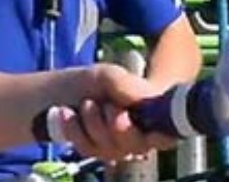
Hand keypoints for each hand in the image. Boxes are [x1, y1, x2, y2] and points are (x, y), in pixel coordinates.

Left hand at [54, 64, 176, 160]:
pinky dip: (74, 129)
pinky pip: (88, 149)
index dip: (161, 133)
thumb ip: (126, 85)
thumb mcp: (109, 76)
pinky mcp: (94, 152)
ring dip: (93, 122)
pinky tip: (67, 113)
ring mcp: (117, 148)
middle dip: (117, 123)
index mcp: (153, 117)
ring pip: (110, 147)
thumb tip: (145, 100)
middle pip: (137, 144)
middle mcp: (139, 137)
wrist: (59, 90)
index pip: (169, 133)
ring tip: (86, 103)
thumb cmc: (95, 83)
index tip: (141, 120)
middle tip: (105, 105)